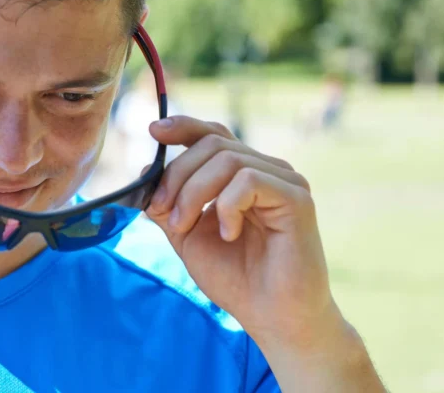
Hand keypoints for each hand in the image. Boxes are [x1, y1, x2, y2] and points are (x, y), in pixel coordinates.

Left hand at [145, 116, 335, 350]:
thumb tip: (146, 168)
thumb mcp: (187, 236)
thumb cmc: (235, 279)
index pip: (213, 134)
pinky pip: (248, 181)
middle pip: (213, 144)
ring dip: (194, 192)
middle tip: (163, 212)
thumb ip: (168, 204)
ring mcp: (285, 181)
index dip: (183, 127)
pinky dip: (226, 206)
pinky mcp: (297, 198)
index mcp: (243, 174)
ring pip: (227, 159)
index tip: (153, 131)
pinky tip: (228, 233)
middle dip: (177, 175)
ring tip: (185, 226)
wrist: (271, 317)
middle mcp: (267, 170)